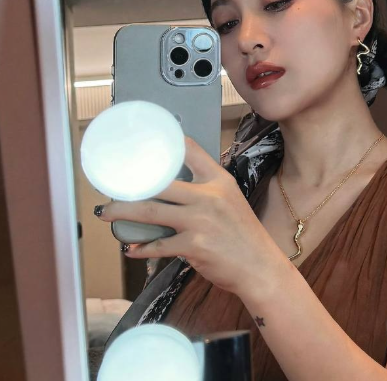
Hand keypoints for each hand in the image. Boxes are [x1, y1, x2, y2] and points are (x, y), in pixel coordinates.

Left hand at [95, 136, 286, 297]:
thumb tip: (172, 185)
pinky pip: (159, 245)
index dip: (165, 143)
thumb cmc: (242, 232)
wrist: (258, 265)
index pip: (189, 150)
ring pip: (151, 212)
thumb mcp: (230, 198)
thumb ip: (206, 188)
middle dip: (129, 185)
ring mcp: (200, 221)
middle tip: (110, 186)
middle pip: (160, 183)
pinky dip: (141, 248)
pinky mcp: (194, 246)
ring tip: (106, 214)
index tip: (141, 144)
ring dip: (123, 213)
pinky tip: (131, 249)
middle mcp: (209, 195)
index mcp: (218, 180)